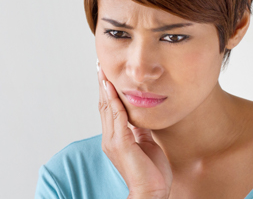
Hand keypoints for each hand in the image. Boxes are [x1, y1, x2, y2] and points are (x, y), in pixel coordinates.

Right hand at [97, 63, 172, 198]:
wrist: (151, 191)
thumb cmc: (150, 169)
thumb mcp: (145, 142)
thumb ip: (139, 127)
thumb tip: (139, 113)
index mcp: (115, 137)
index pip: (108, 109)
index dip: (106, 91)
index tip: (105, 75)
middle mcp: (110, 137)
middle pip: (104, 105)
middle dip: (102, 84)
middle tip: (100, 66)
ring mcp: (113, 140)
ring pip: (107, 108)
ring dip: (105, 88)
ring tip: (102, 71)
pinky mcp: (121, 143)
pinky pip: (117, 117)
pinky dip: (114, 101)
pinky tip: (111, 88)